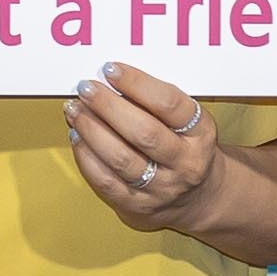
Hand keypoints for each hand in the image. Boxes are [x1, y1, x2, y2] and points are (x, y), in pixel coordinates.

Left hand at [68, 62, 219, 231]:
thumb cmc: (184, 147)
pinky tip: (77, 137)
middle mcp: (186, 163)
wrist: (197, 198)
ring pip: (121, 158)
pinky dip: (86, 157)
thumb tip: (109, 79)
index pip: (169, 104)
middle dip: (108, 106)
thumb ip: (156, 103)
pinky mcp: (138, 206)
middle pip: (143, 132)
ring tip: (75, 109)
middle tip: (86, 88)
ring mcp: (162, 188)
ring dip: (91, 130)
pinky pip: (106, 181)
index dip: (137, 83)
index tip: (111, 69)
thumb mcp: (187, 123)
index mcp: (201, 134)